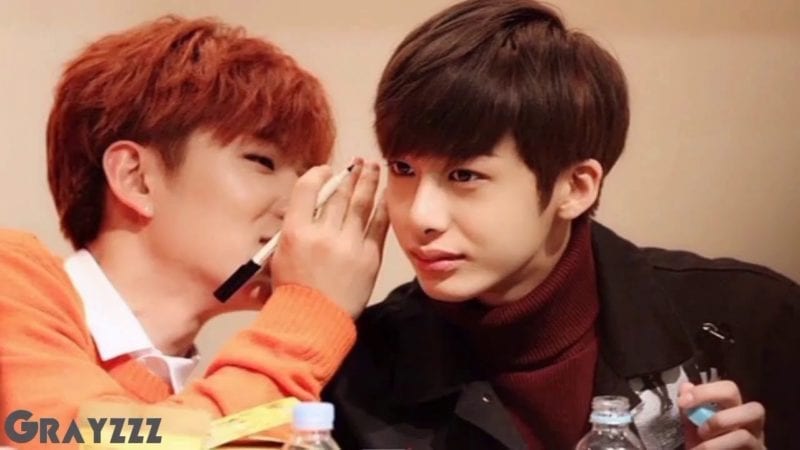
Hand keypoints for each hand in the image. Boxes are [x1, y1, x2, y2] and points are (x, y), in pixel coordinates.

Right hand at [270, 159, 388, 317]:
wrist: (314, 322)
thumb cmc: (292, 293)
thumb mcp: (278, 258)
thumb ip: (293, 230)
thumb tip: (307, 207)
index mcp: (296, 232)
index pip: (308, 189)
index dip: (319, 174)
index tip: (326, 170)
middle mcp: (322, 234)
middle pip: (339, 194)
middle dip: (349, 174)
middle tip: (358, 163)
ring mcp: (348, 244)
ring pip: (361, 204)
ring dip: (368, 182)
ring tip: (374, 168)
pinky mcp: (369, 257)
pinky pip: (378, 225)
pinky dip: (382, 207)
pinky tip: (385, 195)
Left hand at [679, 381, 764, 448]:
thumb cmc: (704, 444)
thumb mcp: (693, 426)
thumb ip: (690, 408)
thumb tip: (686, 388)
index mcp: (736, 409)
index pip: (730, 389)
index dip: (706, 392)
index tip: (683, 402)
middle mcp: (752, 425)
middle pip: (755, 409)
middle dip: (720, 419)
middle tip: (700, 431)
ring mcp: (757, 444)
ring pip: (745, 436)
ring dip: (717, 443)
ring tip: (700, 448)